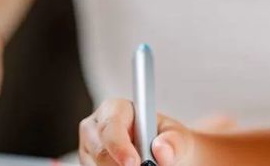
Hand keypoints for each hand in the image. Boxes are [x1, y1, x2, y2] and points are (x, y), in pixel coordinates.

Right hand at [79, 98, 198, 165]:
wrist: (165, 157)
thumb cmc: (168, 142)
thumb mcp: (179, 138)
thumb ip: (174, 141)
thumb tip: (161, 148)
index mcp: (116, 109)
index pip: (111, 125)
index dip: (120, 146)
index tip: (134, 162)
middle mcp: (97, 128)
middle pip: (99, 150)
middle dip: (119, 164)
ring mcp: (89, 149)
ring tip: (140, 165)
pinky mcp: (89, 164)